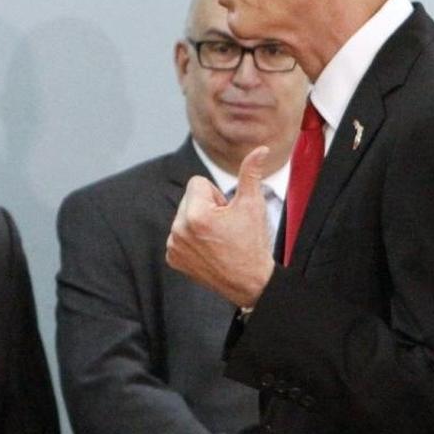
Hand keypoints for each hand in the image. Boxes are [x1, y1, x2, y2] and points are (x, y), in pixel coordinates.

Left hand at [166, 146, 275, 307]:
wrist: (251, 283)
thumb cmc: (253, 243)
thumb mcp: (253, 205)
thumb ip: (250, 173)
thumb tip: (260, 149)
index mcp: (196, 214)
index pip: (197, 183)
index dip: (216, 195)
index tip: (227, 213)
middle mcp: (179, 230)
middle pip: (188, 199)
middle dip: (206, 207)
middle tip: (225, 227)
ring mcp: (174, 246)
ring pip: (183, 216)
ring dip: (198, 222)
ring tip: (218, 239)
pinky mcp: (173, 258)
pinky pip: (178, 235)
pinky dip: (191, 239)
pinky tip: (209, 250)